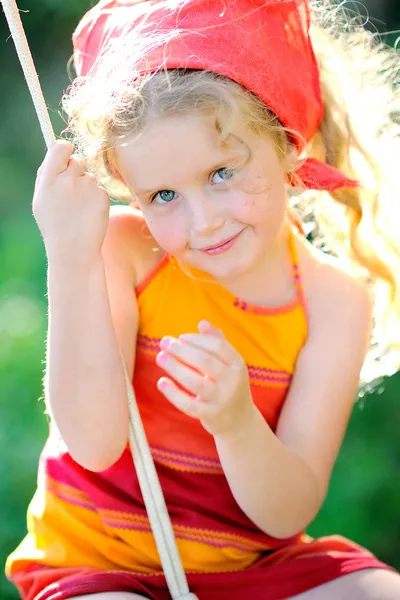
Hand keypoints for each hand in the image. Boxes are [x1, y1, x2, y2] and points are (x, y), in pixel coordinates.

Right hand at [33, 140, 109, 264]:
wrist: (74, 249)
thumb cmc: (55, 225)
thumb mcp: (41, 200)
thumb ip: (48, 175)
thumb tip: (59, 152)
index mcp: (49, 179)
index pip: (60, 147)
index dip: (65, 150)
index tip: (66, 158)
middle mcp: (68, 179)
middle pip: (78, 160)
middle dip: (76, 172)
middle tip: (72, 193)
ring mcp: (87, 187)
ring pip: (90, 177)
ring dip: (86, 188)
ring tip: (79, 210)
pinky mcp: (102, 195)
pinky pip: (99, 189)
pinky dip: (96, 199)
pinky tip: (89, 214)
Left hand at [156, 320, 254, 437]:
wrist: (239, 421)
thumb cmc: (229, 385)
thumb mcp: (229, 364)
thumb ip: (217, 342)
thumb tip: (202, 322)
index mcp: (238, 364)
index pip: (218, 346)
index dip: (197, 339)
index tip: (181, 337)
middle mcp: (232, 382)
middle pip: (205, 362)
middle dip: (182, 350)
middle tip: (164, 342)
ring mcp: (221, 400)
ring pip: (195, 382)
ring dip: (175, 367)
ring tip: (160, 357)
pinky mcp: (210, 416)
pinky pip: (189, 405)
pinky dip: (173, 394)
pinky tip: (161, 382)